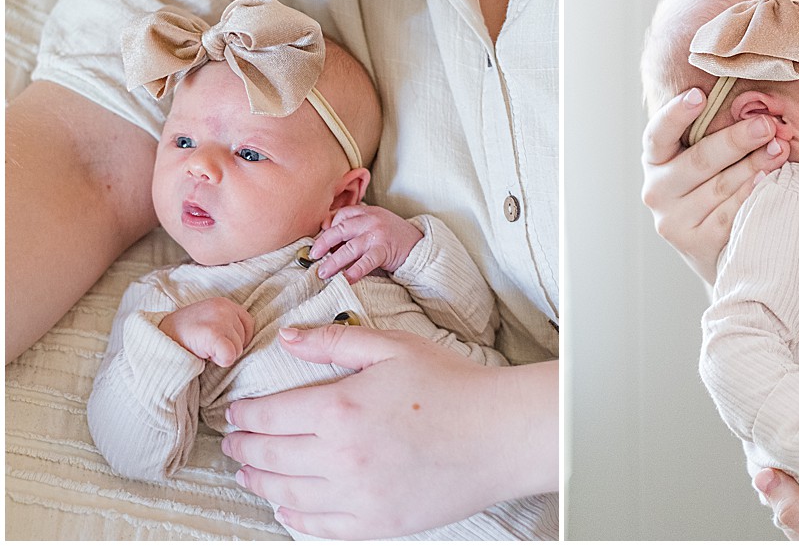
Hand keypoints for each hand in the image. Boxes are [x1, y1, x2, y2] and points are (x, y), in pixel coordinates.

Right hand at [158, 297, 253, 366]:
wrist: (155, 340)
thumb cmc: (184, 336)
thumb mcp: (208, 321)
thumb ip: (227, 325)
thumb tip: (247, 343)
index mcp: (224, 303)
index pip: (248, 325)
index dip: (236, 339)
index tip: (218, 343)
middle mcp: (224, 307)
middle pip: (244, 339)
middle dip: (228, 347)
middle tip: (205, 345)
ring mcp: (219, 319)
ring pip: (238, 349)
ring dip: (222, 355)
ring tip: (202, 348)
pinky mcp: (213, 333)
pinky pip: (230, 355)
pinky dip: (222, 361)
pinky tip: (204, 356)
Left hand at [223, 326, 557, 538]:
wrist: (500, 434)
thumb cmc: (452, 385)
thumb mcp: (394, 347)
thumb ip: (336, 340)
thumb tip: (288, 337)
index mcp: (339, 409)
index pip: (268, 416)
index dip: (244, 416)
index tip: (236, 414)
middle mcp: (339, 457)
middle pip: (269, 456)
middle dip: (244, 448)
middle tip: (234, 443)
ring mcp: (356, 496)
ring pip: (285, 494)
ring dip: (260, 482)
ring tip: (249, 473)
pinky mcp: (374, 523)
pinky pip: (317, 525)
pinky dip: (292, 517)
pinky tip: (286, 506)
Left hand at [309, 205, 423, 281]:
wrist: (421, 245)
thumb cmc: (394, 236)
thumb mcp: (376, 223)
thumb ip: (357, 226)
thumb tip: (328, 238)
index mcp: (368, 211)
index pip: (342, 215)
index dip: (328, 227)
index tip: (319, 240)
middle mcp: (371, 220)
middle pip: (340, 229)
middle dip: (323, 243)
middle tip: (313, 255)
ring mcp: (377, 235)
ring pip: (349, 248)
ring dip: (333, 262)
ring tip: (323, 272)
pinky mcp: (384, 250)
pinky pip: (365, 262)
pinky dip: (354, 271)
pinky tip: (345, 280)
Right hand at [640, 87, 789, 283]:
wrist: (710, 246)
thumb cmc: (708, 186)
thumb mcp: (701, 157)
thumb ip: (713, 134)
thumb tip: (755, 108)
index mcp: (655, 160)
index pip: (658, 134)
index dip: (676, 114)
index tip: (699, 95)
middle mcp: (656, 190)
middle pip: (699, 160)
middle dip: (736, 140)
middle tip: (766, 125)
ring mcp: (673, 220)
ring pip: (719, 186)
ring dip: (754, 165)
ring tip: (779, 148)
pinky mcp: (694, 242)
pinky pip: (728, 213)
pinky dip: (751, 193)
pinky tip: (769, 179)